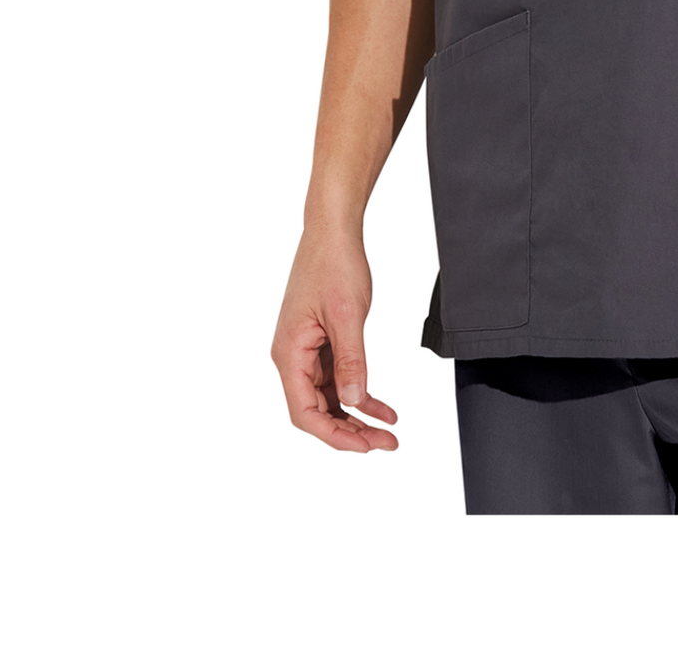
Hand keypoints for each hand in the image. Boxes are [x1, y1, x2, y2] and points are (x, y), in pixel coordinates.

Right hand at [270, 228, 398, 452]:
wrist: (333, 232)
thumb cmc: (334, 264)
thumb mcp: (347, 315)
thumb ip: (351, 361)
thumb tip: (353, 401)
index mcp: (289, 354)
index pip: (305, 413)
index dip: (334, 435)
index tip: (364, 446)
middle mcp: (292, 357)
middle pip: (317, 411)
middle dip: (350, 432)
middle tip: (384, 444)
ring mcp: (306, 351)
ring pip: (329, 398)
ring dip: (357, 416)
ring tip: (387, 432)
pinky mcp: (320, 343)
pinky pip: (338, 378)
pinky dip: (360, 393)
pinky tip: (382, 408)